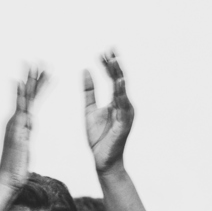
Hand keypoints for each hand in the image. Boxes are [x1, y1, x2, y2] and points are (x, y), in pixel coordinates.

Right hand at [0, 69, 46, 189]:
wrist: (7, 180)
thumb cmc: (16, 168)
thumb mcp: (24, 148)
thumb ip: (25, 134)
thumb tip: (28, 126)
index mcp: (21, 124)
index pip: (31, 100)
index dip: (38, 86)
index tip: (44, 72)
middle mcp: (16, 120)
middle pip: (27, 95)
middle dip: (33, 77)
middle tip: (39, 60)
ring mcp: (15, 124)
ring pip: (24, 98)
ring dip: (29, 81)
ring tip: (35, 65)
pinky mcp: (16, 129)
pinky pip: (20, 109)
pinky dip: (20, 95)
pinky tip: (22, 84)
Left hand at [83, 51, 133, 172]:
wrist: (102, 160)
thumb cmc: (99, 137)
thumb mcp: (89, 110)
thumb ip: (89, 91)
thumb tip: (85, 70)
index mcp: (117, 102)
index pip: (113, 79)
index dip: (108, 65)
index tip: (101, 52)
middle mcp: (125, 105)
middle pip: (120, 81)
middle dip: (114, 66)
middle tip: (110, 50)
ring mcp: (126, 114)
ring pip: (123, 92)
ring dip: (118, 76)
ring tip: (114, 62)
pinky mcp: (124, 124)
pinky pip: (123, 108)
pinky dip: (121, 95)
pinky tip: (118, 85)